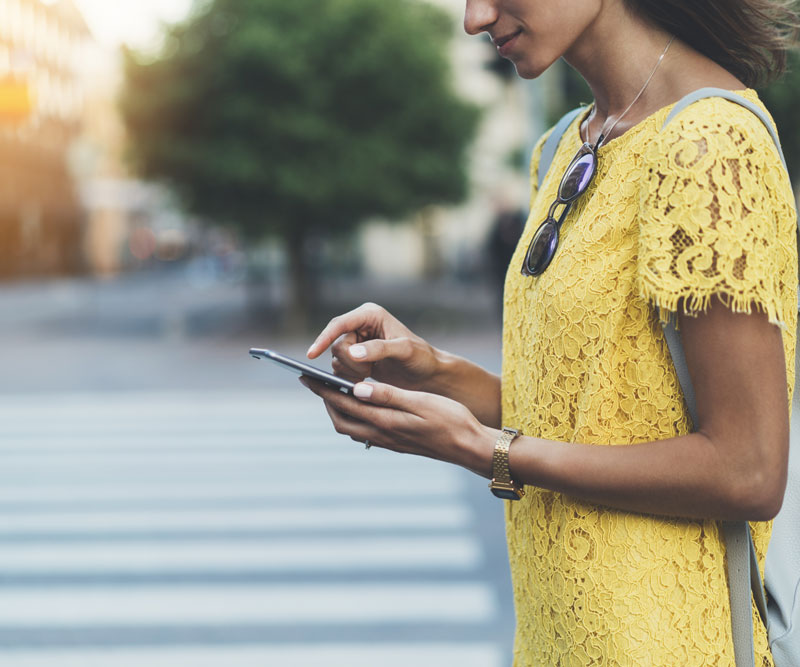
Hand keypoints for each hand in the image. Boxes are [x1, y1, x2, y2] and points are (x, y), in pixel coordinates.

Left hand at [299, 376, 494, 477]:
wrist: (470, 447)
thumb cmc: (451, 420)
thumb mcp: (420, 402)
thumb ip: (387, 395)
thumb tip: (356, 388)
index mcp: (385, 421)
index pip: (345, 404)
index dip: (323, 390)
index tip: (307, 377)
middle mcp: (382, 435)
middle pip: (341, 420)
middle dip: (325, 401)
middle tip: (314, 383)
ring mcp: (389, 442)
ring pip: (351, 428)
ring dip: (338, 411)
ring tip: (333, 392)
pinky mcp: (396, 445)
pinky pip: (364, 433)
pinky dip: (353, 419)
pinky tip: (360, 408)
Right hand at [307, 303, 440, 390]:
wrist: (427, 374)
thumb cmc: (420, 357)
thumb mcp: (404, 350)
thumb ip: (379, 349)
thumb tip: (352, 352)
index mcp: (370, 315)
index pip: (339, 324)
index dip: (324, 338)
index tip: (312, 355)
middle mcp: (360, 325)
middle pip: (336, 344)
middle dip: (349, 362)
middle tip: (368, 372)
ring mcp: (356, 342)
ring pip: (336, 359)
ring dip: (349, 371)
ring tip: (370, 374)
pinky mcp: (355, 358)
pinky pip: (339, 368)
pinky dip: (349, 377)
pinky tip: (365, 380)